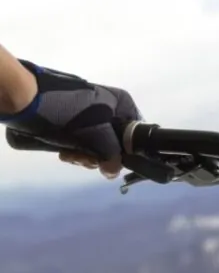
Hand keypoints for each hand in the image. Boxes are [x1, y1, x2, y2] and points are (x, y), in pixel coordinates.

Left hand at [1, 61, 140, 178]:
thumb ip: (112, 155)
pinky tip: (64, 152)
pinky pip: (81, 143)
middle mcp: (108, 108)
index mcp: (121, 103)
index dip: (128, 149)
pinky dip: (74, 151)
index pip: (136, 130)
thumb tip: (113, 172)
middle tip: (86, 159)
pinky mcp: (72, 123)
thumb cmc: (69, 113)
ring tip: (71, 155)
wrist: (28, 100)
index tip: (114, 161)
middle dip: (100, 155)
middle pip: (115, 142)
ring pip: (97, 145)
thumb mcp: (97, 134)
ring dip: (85, 156)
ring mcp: (89, 116)